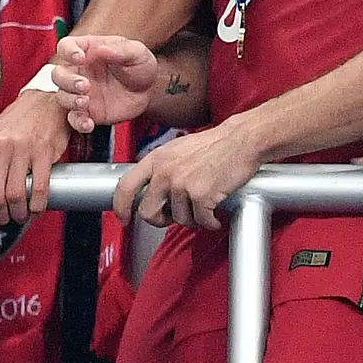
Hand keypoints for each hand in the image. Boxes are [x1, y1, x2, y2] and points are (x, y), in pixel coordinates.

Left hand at [0, 87, 70, 234]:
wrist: (43, 104)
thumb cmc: (14, 128)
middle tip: (3, 219)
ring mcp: (21, 148)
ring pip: (15, 197)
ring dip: (18, 214)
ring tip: (19, 214)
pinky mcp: (44, 152)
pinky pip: (39, 190)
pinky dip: (36, 207)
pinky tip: (34, 208)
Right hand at [51, 34, 158, 131]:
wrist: (149, 90)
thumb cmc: (139, 65)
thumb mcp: (136, 52)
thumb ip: (120, 49)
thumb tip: (101, 48)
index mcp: (86, 51)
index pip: (66, 46)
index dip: (68, 51)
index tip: (79, 58)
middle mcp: (78, 71)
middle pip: (58, 74)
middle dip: (67, 81)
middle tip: (85, 86)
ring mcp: (81, 93)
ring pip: (62, 96)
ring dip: (71, 100)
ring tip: (86, 102)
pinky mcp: (88, 112)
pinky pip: (74, 118)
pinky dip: (78, 122)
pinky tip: (88, 124)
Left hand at [113, 122, 258, 229]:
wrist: (241, 140)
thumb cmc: (214, 145)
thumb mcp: (176, 150)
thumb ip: (161, 169)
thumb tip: (152, 192)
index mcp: (156, 159)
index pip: (125, 186)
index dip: (121, 206)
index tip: (123, 217)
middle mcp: (165, 172)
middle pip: (148, 211)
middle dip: (161, 220)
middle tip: (173, 218)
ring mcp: (182, 184)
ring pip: (179, 219)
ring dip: (193, 218)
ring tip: (203, 206)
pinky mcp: (201, 196)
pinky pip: (201, 221)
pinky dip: (210, 223)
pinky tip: (214, 215)